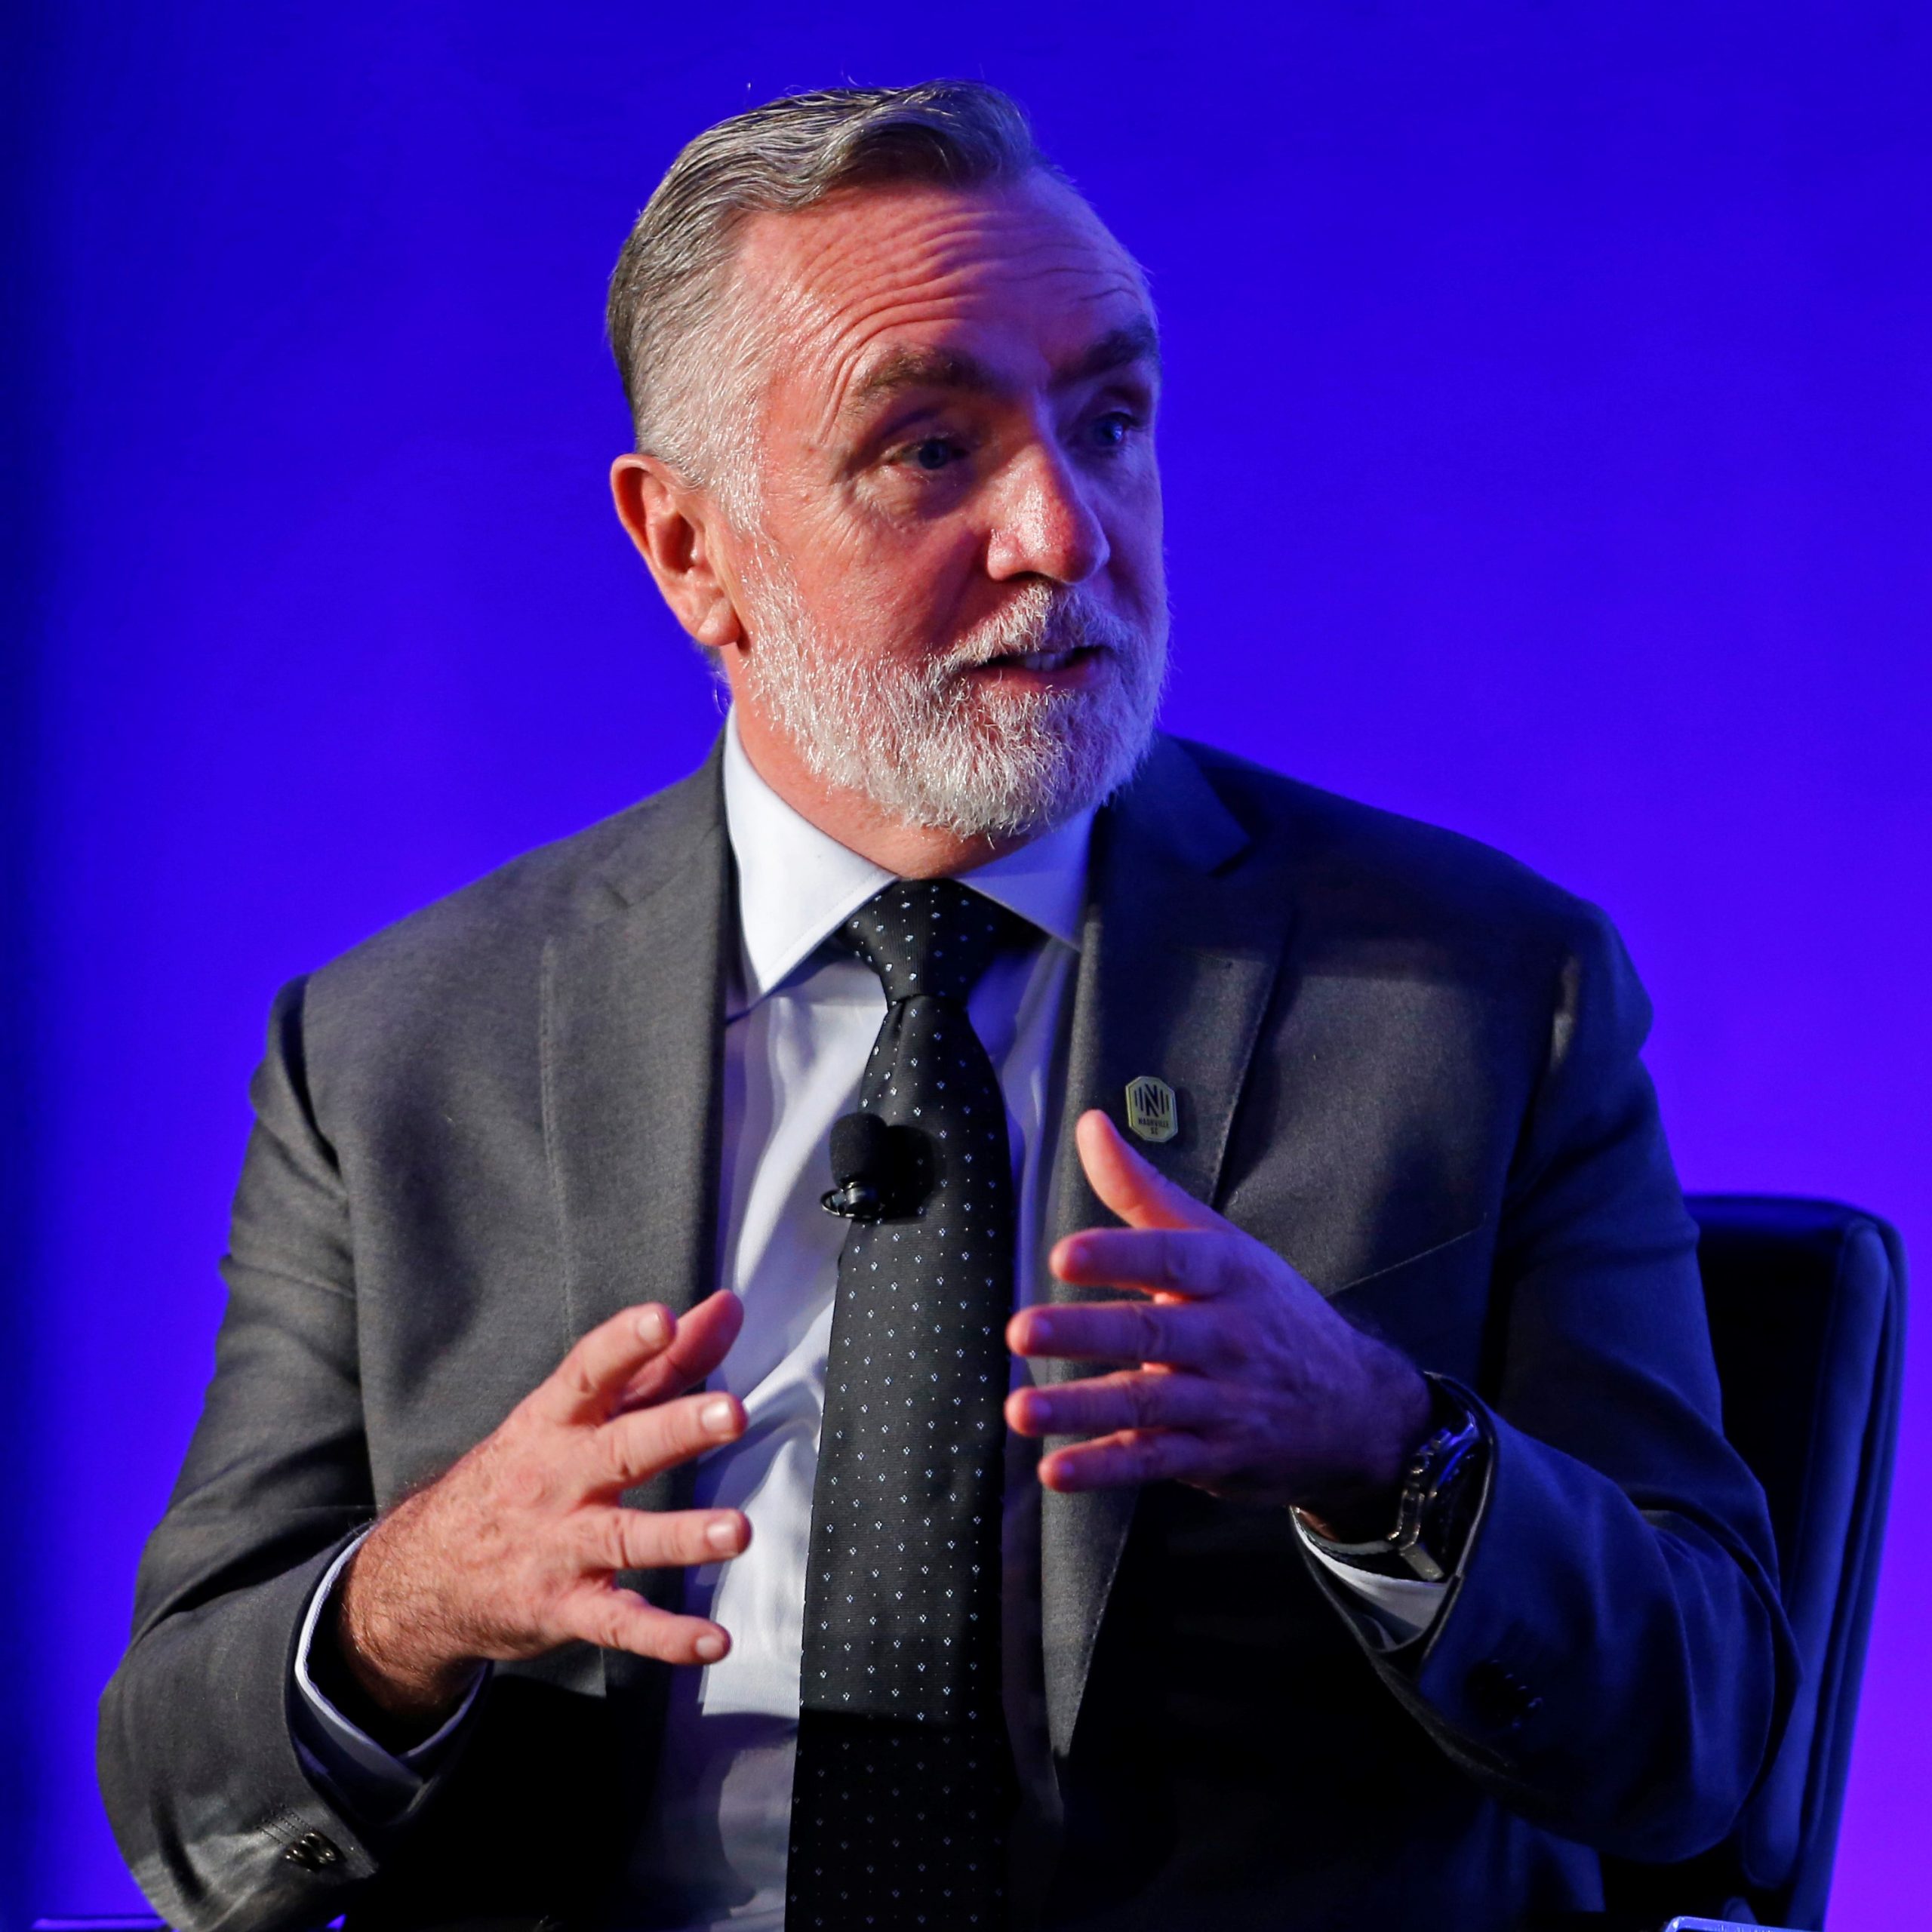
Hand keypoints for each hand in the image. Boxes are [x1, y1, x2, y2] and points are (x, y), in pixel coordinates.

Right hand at [337, 1290, 752, 1719]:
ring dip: (683, 1535)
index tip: (663, 1320)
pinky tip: (712, 1641)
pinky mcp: (564, 1607)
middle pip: (620, 1448)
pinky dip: (666, 1637)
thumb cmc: (523, 1475)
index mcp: (556, 1421)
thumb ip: (660, 1365)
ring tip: (738, 1531)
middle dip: (676, 1429)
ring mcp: (559, 1545)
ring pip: (625, 1538)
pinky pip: (618, 1624)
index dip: (625, 1344)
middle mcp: (556, 1478)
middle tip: (732, 1413)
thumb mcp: (574, 1414)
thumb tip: (727, 1309)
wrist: (425, 1575)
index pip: (589, 1372)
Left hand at [1006, 1113, 1430, 1531]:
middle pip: (1150, 1333)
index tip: (1065, 1254)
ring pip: (1145, 1402)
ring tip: (1021, 1410)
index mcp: (1226, 1274)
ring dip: (1079, 1408)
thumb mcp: (1220, 1244)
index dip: (1119, 1255)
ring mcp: (1222, 1401)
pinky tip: (1057, 1471)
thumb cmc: (1270, 1312)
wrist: (1359, 1410)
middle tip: (1021, 1331)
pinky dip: (1106, 1467)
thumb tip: (1089, 1125)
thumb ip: (1145, 1192)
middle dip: (1083, 1333)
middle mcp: (1227, 1337)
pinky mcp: (1214, 1456)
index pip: (1171, 1258)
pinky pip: (1154, 1461)